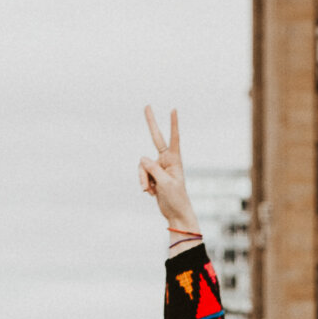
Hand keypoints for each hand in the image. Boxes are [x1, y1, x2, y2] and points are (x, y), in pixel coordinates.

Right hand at [137, 106, 197, 232]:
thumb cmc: (176, 198)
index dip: (173, 124)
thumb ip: (153, 169)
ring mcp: (158, 167)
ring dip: (143, 178)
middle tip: (147, 105)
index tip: (173, 110)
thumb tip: (142, 158)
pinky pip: (141, 175)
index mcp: (174, 160)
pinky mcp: (152, 175)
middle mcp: (166, 160)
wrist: (175, 213)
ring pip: (142, 165)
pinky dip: (143, 184)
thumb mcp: (165, 184)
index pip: (174, 138)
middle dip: (151, 122)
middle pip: (156, 138)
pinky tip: (151, 193)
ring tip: (150, 190)